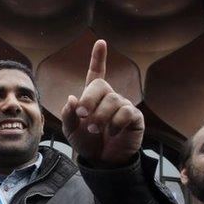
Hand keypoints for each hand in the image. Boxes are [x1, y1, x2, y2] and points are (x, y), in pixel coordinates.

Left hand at [61, 40, 143, 166]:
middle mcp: (109, 98)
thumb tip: (72, 98)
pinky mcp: (135, 118)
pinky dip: (117, 123)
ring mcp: (123, 106)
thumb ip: (68, 115)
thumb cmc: (87, 143)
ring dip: (101, 116)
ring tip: (96, 130)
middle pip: (101, 85)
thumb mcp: (71, 131)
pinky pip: (127, 112)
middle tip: (83, 116)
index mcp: (93, 97)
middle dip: (89, 99)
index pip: (96, 74)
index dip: (98, 58)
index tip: (100, 42)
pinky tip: (113, 132)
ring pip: (113, 100)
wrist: (102, 162)